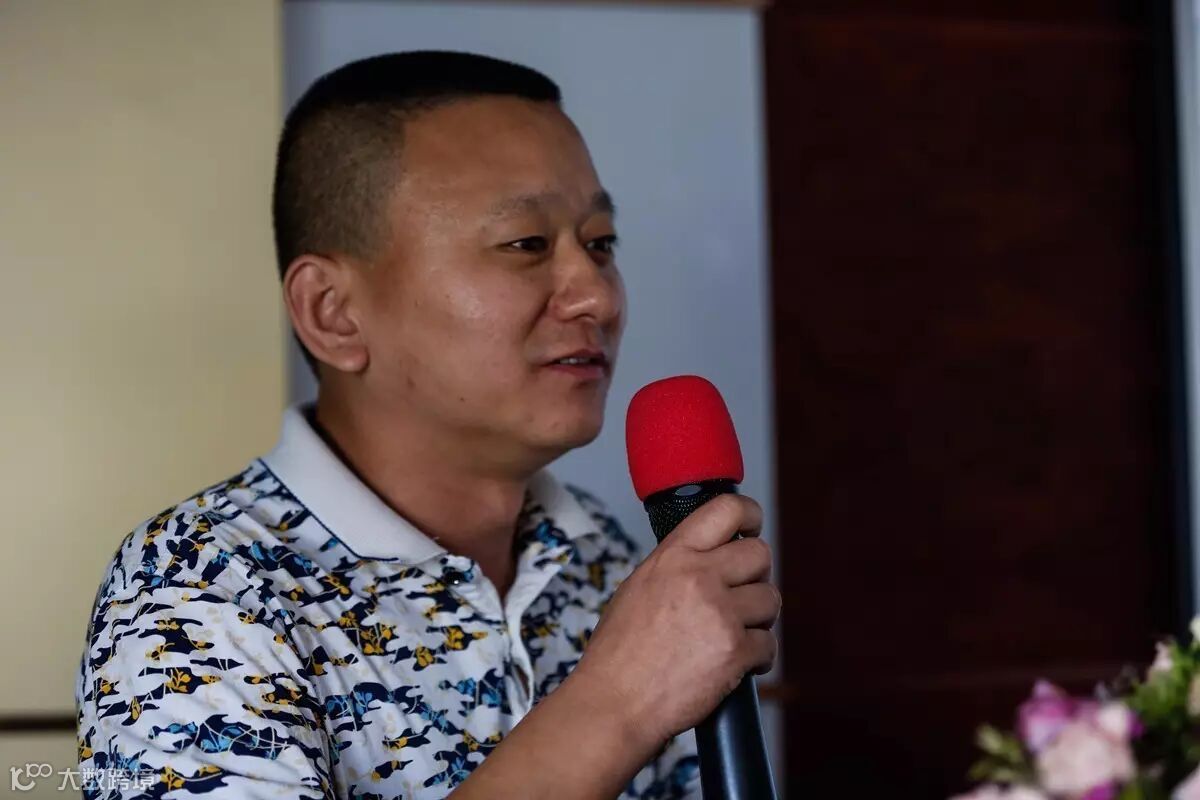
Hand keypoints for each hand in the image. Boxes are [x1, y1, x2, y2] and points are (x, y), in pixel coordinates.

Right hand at [567, 494, 778, 751]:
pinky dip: (757, 657)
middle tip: (739, 596)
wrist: (615, 702)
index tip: (752, 526)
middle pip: (760, 554)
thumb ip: (677, 566)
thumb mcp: (638, 588)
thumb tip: (710, 558)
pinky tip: (735, 663)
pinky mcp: (735, 650)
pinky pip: (769, 644)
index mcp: (673, 557)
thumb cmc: (619, 653)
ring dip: (759, 619)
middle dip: (755, 576)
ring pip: (771, 599)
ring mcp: (720, 613)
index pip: (727, 510)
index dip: (749, 515)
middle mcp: (699, 577)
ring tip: (733, 634)